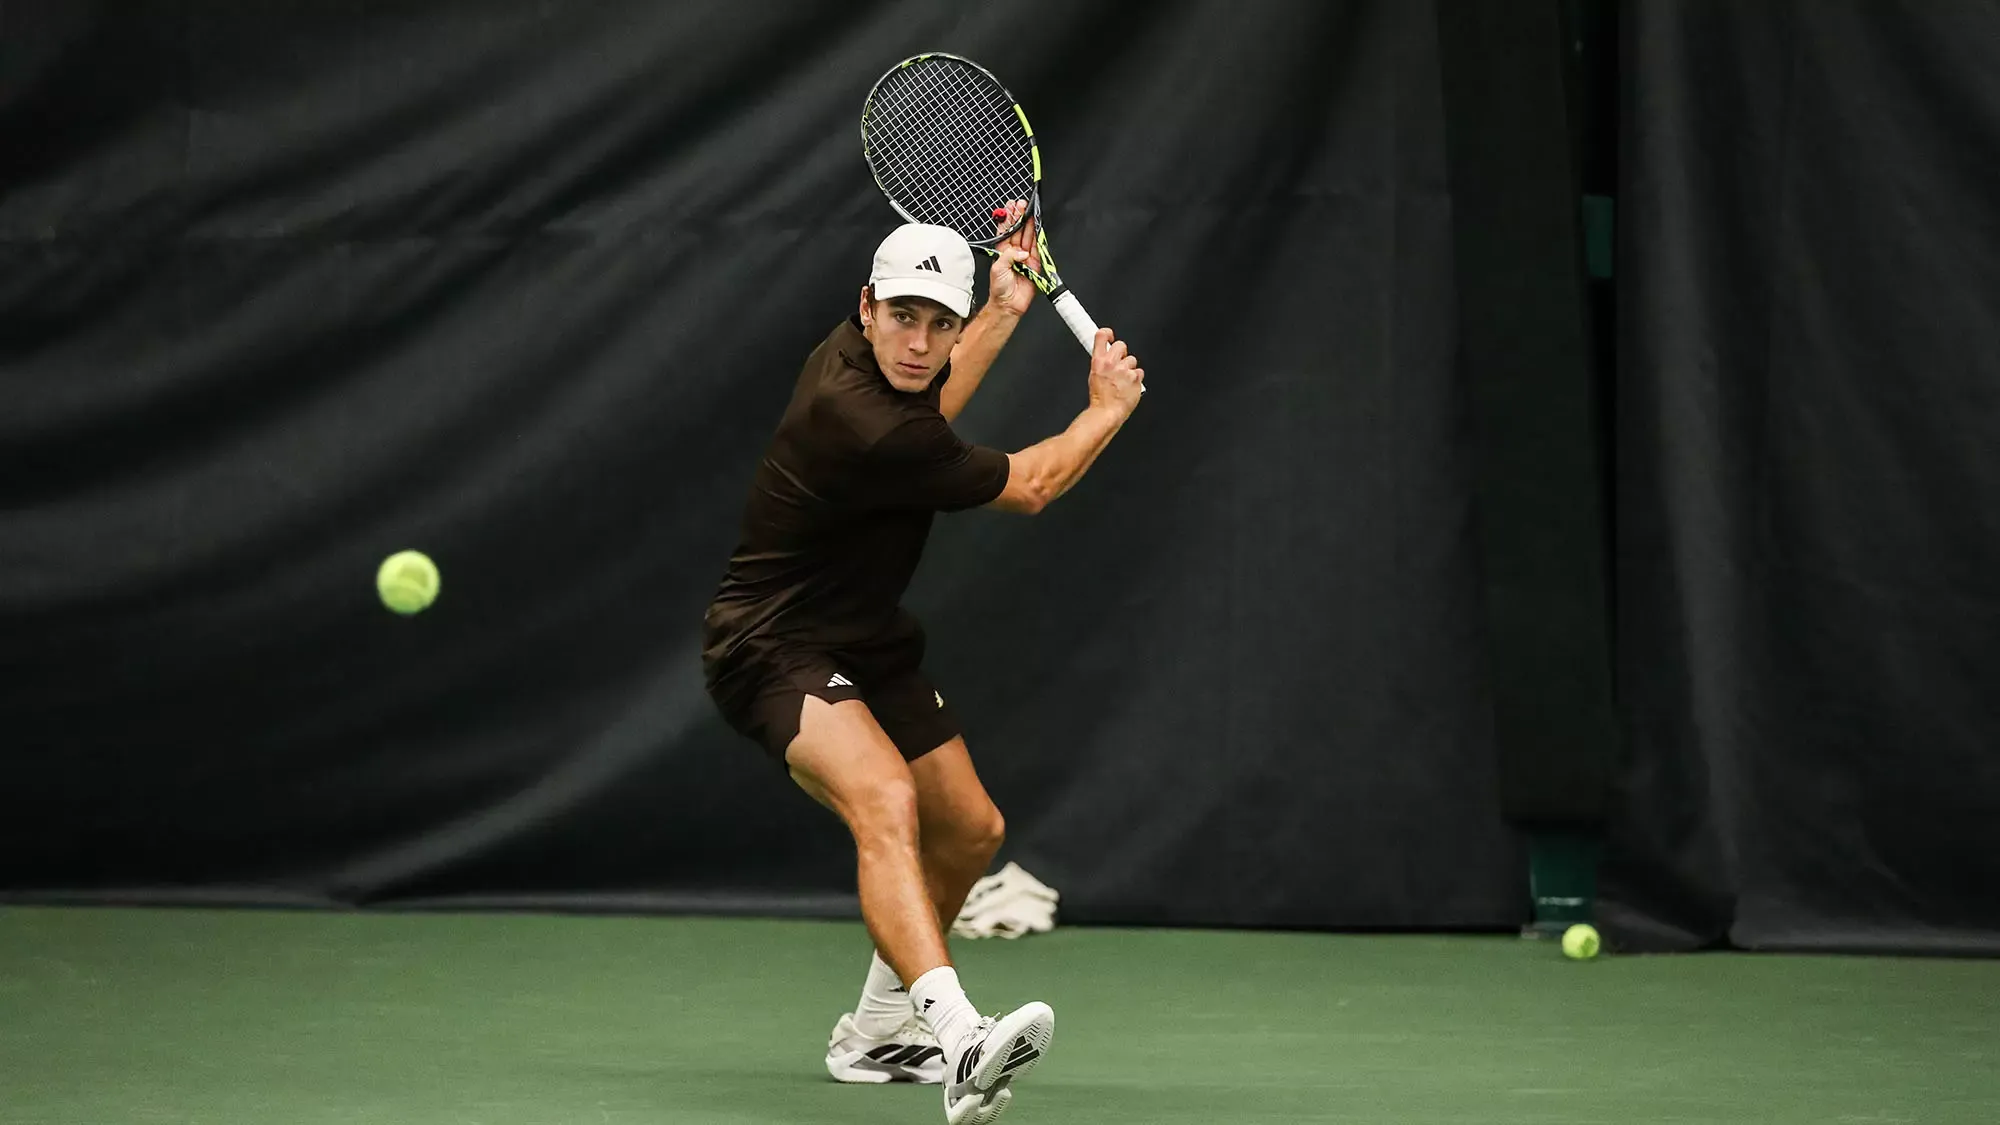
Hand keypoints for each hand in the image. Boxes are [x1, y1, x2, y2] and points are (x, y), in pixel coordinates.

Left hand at [986, 199, 1040, 317]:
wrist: (1009, 304)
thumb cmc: (999, 288)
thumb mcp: (998, 268)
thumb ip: (1009, 256)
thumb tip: (1022, 252)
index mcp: (1003, 251)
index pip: (1006, 231)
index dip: (1009, 218)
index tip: (1010, 207)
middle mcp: (1014, 252)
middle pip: (1018, 230)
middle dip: (1020, 217)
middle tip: (1021, 204)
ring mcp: (1025, 257)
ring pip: (1028, 236)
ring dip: (1029, 223)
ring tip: (1029, 210)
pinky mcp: (1035, 263)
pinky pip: (1037, 248)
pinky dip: (1038, 237)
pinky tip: (1037, 225)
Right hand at [1087, 327, 1144, 415]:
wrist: (1107, 413)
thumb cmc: (1099, 399)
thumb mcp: (1093, 376)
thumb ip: (1101, 364)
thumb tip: (1105, 356)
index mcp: (1098, 361)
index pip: (1102, 336)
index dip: (1108, 334)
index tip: (1110, 337)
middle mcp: (1111, 363)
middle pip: (1121, 345)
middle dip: (1121, 353)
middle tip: (1119, 364)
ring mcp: (1124, 370)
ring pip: (1132, 360)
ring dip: (1129, 368)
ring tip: (1123, 380)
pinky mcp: (1135, 378)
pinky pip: (1139, 372)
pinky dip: (1136, 379)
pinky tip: (1129, 386)